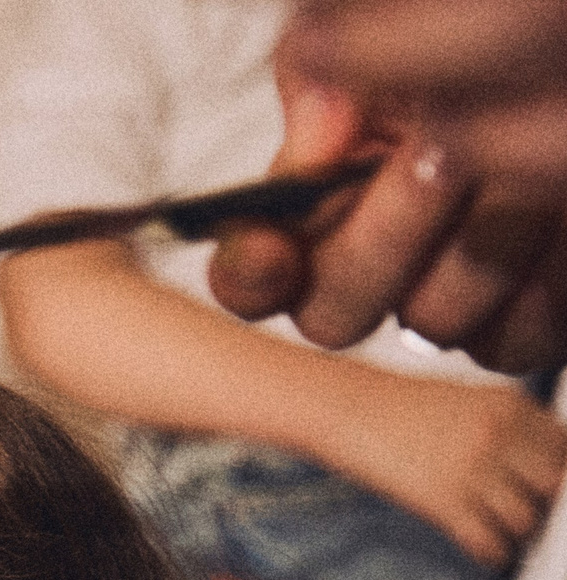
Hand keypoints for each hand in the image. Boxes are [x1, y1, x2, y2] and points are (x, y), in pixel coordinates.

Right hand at [209, 15, 566, 371]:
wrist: (553, 38)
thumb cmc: (474, 29)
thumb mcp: (376, 18)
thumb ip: (318, 73)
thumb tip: (311, 150)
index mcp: (325, 195)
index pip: (251, 271)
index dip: (250, 271)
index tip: (270, 245)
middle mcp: (379, 254)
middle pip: (333, 314)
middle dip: (380, 240)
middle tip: (436, 158)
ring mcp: (457, 291)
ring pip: (430, 324)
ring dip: (476, 243)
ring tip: (516, 166)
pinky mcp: (533, 316)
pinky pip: (514, 341)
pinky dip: (536, 283)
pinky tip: (552, 212)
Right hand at [317, 370, 566, 564]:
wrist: (346, 409)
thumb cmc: (398, 407)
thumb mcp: (468, 400)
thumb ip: (507, 426)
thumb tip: (537, 468)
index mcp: (511, 405)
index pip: (565, 449)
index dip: (558, 475)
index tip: (545, 490)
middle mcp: (499, 434)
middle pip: (554, 485)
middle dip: (545, 505)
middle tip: (526, 514)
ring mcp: (472, 468)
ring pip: (525, 519)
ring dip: (516, 534)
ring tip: (501, 534)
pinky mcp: (442, 500)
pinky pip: (488, 541)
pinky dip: (491, 554)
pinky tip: (483, 551)